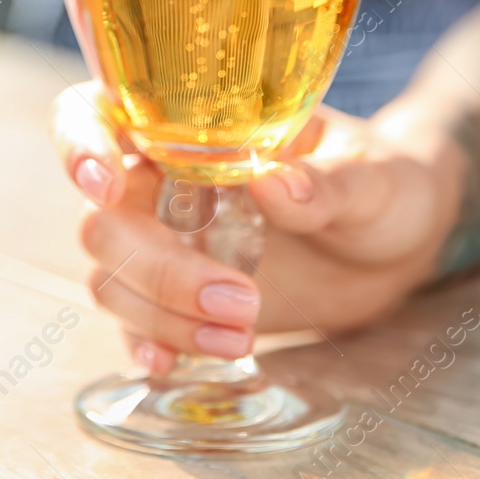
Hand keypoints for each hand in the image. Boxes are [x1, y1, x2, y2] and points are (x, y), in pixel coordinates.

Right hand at [52, 81, 462, 372]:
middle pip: (104, 219)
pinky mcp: (179, 298)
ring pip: (112, 275)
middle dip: (157, 266)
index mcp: (192, 125)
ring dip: (162, 314)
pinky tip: (170, 366)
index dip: (81, 143)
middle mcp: (162, 180)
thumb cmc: (383, 184)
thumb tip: (274, 181)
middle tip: (239, 299)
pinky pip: (133, 322)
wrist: (398, 247)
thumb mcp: (373, 177)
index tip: (107, 184)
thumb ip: (327, 181)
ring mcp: (166, 241)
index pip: (96, 113)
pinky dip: (146, 343)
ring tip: (242, 337)